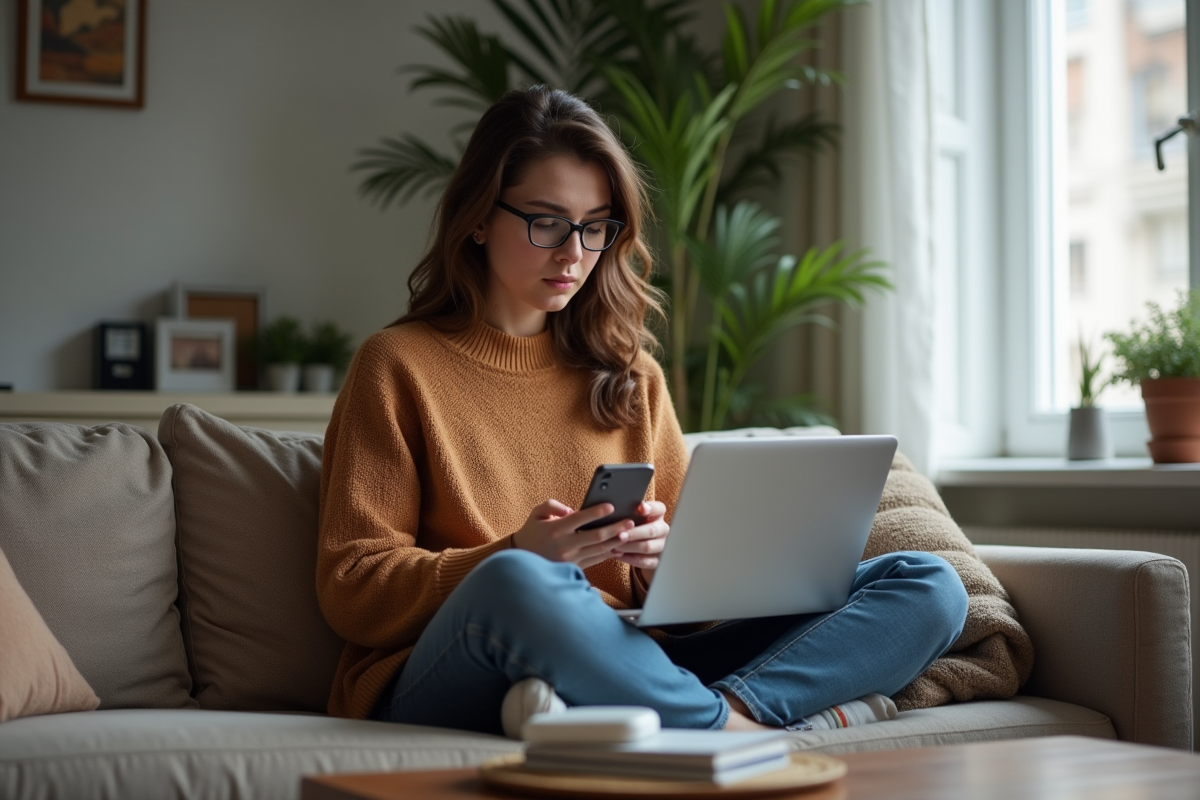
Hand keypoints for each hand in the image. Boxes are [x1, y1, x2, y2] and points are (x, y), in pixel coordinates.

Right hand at [512, 499, 637, 569]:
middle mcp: (564, 545)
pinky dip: (608, 554)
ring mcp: (570, 559)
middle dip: (615, 528)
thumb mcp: (537, 513)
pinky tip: (619, 547)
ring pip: (599, 550)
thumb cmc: (532, 531)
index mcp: (556, 529)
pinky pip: (595, 560)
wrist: (522, 558)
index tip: (611, 506)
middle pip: (596, 536)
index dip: (596, 512)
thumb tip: (571, 510)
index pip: (580, 519)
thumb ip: (553, 505)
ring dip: (616, 542)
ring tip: (629, 534)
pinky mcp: (574, 568)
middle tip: (630, 522)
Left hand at [610, 501, 668, 580]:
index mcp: (658, 514)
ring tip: (615, 546)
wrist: (638, 546)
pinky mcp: (657, 560)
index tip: (640, 508)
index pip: (659, 509)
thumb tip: (624, 507)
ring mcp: (661, 545)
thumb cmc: (632, 526)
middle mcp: (663, 529)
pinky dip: (630, 559)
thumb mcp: (632, 516)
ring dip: (629, 547)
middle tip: (620, 535)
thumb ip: (629, 511)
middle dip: (634, 533)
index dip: (650, 508)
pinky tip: (618, 555)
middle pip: (652, 530)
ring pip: (647, 547)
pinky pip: (645, 561)